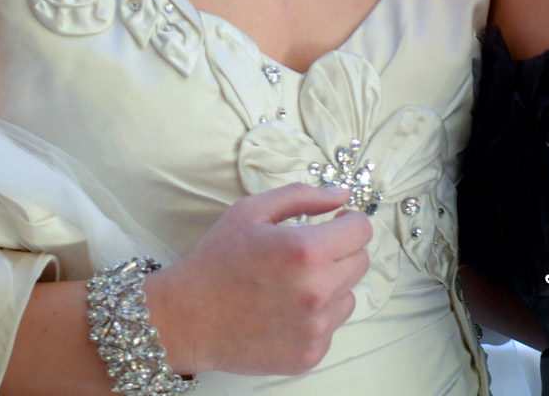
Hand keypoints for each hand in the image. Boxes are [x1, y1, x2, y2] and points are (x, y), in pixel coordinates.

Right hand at [143, 183, 372, 375]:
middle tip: (307, 254)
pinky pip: (331, 326)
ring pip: (349, 295)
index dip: (348, 221)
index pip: (362, 230)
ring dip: (331, 286)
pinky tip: (284, 309)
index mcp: (306, 251)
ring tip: (292, 284)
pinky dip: (316, 316)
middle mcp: (317, 291)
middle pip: (361, 262)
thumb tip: (342, 194)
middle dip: (340, 251)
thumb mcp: (252, 211)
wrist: (186, 318)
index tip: (334, 223)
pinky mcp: (309, 354)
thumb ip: (303, 197)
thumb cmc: (216, 260)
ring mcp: (315, 328)